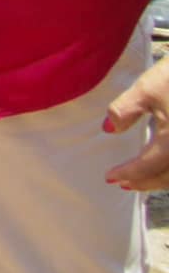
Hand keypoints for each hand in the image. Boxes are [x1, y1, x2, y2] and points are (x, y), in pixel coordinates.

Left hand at [105, 56, 168, 190]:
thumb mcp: (147, 88)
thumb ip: (124, 111)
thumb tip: (108, 129)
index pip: (148, 166)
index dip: (128, 174)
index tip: (110, 177)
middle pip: (168, 176)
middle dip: (146, 182)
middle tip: (124, 184)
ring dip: (163, 180)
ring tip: (145, 179)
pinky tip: (166, 164)